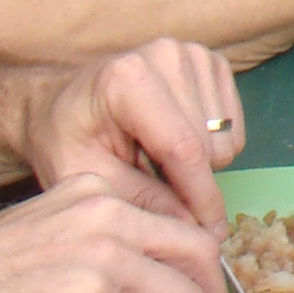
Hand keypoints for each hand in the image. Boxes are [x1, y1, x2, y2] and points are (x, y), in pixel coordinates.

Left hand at [23, 38, 244, 251]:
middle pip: (208, 146)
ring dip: (198, 164)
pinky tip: (170, 139)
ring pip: (226, 141)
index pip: (182, 147)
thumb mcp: (87, 178)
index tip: (210, 237)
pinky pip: (233, 128)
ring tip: (152, 157)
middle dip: (189, 182)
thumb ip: (140, 200)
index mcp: (127, 78)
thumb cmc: (65, 140)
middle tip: (148, 185)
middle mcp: (166, 56)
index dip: (200, 197)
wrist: (60, 103)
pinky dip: (209, 146)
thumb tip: (193, 228)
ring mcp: (192, 55)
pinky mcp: (211, 63)